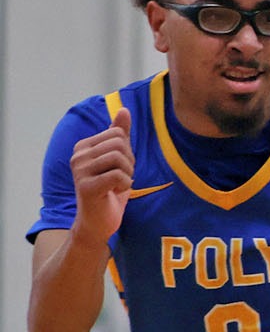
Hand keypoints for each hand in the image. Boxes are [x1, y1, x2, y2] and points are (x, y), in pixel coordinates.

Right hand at [70, 108, 133, 244]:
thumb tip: (124, 109)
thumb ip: (119, 134)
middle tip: (121, 177)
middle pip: (119, 144)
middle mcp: (78, 156)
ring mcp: (80, 171)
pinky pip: (118, 176)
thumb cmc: (109, 190)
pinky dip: (125, 185)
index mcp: (84, 146)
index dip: (127, 151)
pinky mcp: (86, 187)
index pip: (118, 134)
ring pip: (119, 159)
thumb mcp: (118, 160)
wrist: (98, 221)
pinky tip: (115, 192)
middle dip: (129, 162)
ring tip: (118, 184)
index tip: (120, 167)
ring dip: (128, 174)